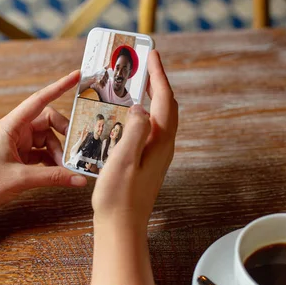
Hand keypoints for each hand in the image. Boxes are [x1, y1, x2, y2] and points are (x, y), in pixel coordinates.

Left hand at [0, 70, 86, 210]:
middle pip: (48, 121)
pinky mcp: (20, 157)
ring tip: (65, 170)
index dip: (59, 87)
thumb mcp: (21, 178)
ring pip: (48, 139)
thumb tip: (80, 179)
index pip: (40, 100)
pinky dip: (52, 161)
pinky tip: (59, 173)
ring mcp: (18, 143)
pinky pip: (43, 152)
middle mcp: (16, 130)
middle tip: (75, 149)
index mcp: (12, 125)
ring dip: (58, 153)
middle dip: (63, 133)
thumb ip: (53, 177)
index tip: (76, 76)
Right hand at [92, 51, 177, 227]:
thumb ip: (133, 131)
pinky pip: (148, 129)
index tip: (152, 55)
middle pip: (166, 107)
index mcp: (160, 143)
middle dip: (157, 83)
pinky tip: (126, 115)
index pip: (165, 101)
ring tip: (135, 83)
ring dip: (150, 97)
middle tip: (143, 64)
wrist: (121, 229)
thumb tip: (139, 108)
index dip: (159, 76)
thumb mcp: (122, 161)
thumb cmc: (119, 199)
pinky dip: (141, 114)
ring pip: (158, 118)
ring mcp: (156, 155)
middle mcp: (163, 147)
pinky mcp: (147, 162)